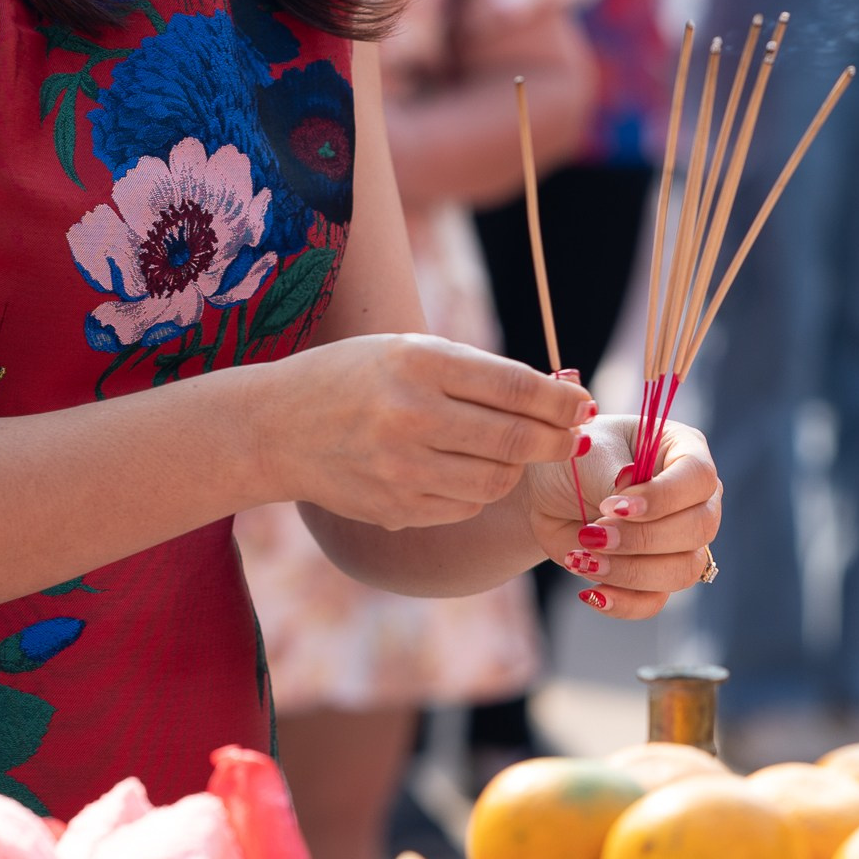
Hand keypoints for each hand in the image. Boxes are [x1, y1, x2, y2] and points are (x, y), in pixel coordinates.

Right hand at [271, 332, 593, 528]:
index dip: (561, 401)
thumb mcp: (407, 350)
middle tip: (570, 437)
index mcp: (419, 361)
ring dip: (516, 468)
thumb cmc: (353, 378)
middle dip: (556, 440)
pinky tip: (463, 470)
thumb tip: (556, 394)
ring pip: (496, 480)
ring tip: (512, 452)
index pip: (516, 387)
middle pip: (515, 440)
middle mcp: (411, 414)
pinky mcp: (396, 507)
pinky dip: (478, 490)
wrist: (275, 427)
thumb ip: (476, 372)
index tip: (583, 405)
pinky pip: (465, 505)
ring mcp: (402, 467)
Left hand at [534, 414, 722, 621]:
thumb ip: (611, 476)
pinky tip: (592, 592)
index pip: (699, 478)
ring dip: (631, 571)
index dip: (662, 498)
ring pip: (683, 570)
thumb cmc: (575, 459)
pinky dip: (623, 602)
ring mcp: (680, 540)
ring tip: (585, 558)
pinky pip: (655, 601)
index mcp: (685, 451)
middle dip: (642, 538)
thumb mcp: (587, 455)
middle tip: (593, 533)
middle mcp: (694, 498)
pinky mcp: (656, 576)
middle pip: (699, 529)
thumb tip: (628, 499)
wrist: (548, 492)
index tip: (615, 506)